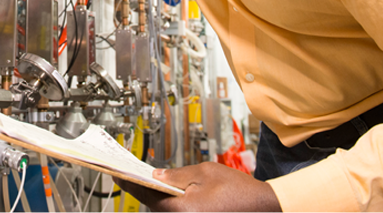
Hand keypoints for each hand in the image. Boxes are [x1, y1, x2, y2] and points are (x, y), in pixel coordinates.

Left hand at [116, 162, 281, 212]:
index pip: (146, 195)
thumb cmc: (240, 191)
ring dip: (156, 197)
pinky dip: (169, 204)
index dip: (128, 182)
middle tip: (128, 173)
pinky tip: (168, 192)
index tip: (116, 174)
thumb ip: (177, 174)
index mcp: (183, 210)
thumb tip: (156, 175)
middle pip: (153, 206)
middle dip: (142, 190)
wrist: (266, 208)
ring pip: (163, 211)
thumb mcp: (206, 172)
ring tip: (145, 180)